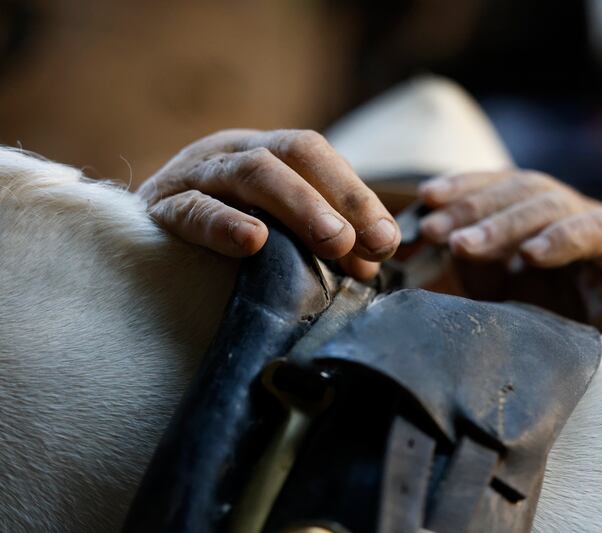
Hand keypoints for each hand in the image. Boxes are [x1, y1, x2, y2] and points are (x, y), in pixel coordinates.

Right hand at [137, 129, 399, 279]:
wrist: (140, 243)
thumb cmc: (223, 237)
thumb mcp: (276, 230)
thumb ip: (323, 241)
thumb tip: (374, 264)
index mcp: (266, 153)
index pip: (318, 156)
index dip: (357, 194)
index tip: (386, 240)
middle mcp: (234, 152)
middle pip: (292, 154)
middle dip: (338, 196)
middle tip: (365, 242)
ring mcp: (196, 173)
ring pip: (251, 172)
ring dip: (299, 205)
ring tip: (333, 241)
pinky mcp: (161, 209)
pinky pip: (193, 210)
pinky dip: (225, 224)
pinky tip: (253, 242)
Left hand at [418, 170, 601, 328]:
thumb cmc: (555, 336)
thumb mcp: (503, 297)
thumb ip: (476, 265)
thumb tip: (439, 237)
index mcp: (541, 221)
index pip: (503, 186)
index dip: (466, 187)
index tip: (427, 197)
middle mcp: (572, 217)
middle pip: (522, 190)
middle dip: (474, 207)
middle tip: (434, 230)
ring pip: (552, 205)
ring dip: (503, 224)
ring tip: (463, 245)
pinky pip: (598, 231)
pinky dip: (562, 238)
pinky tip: (531, 254)